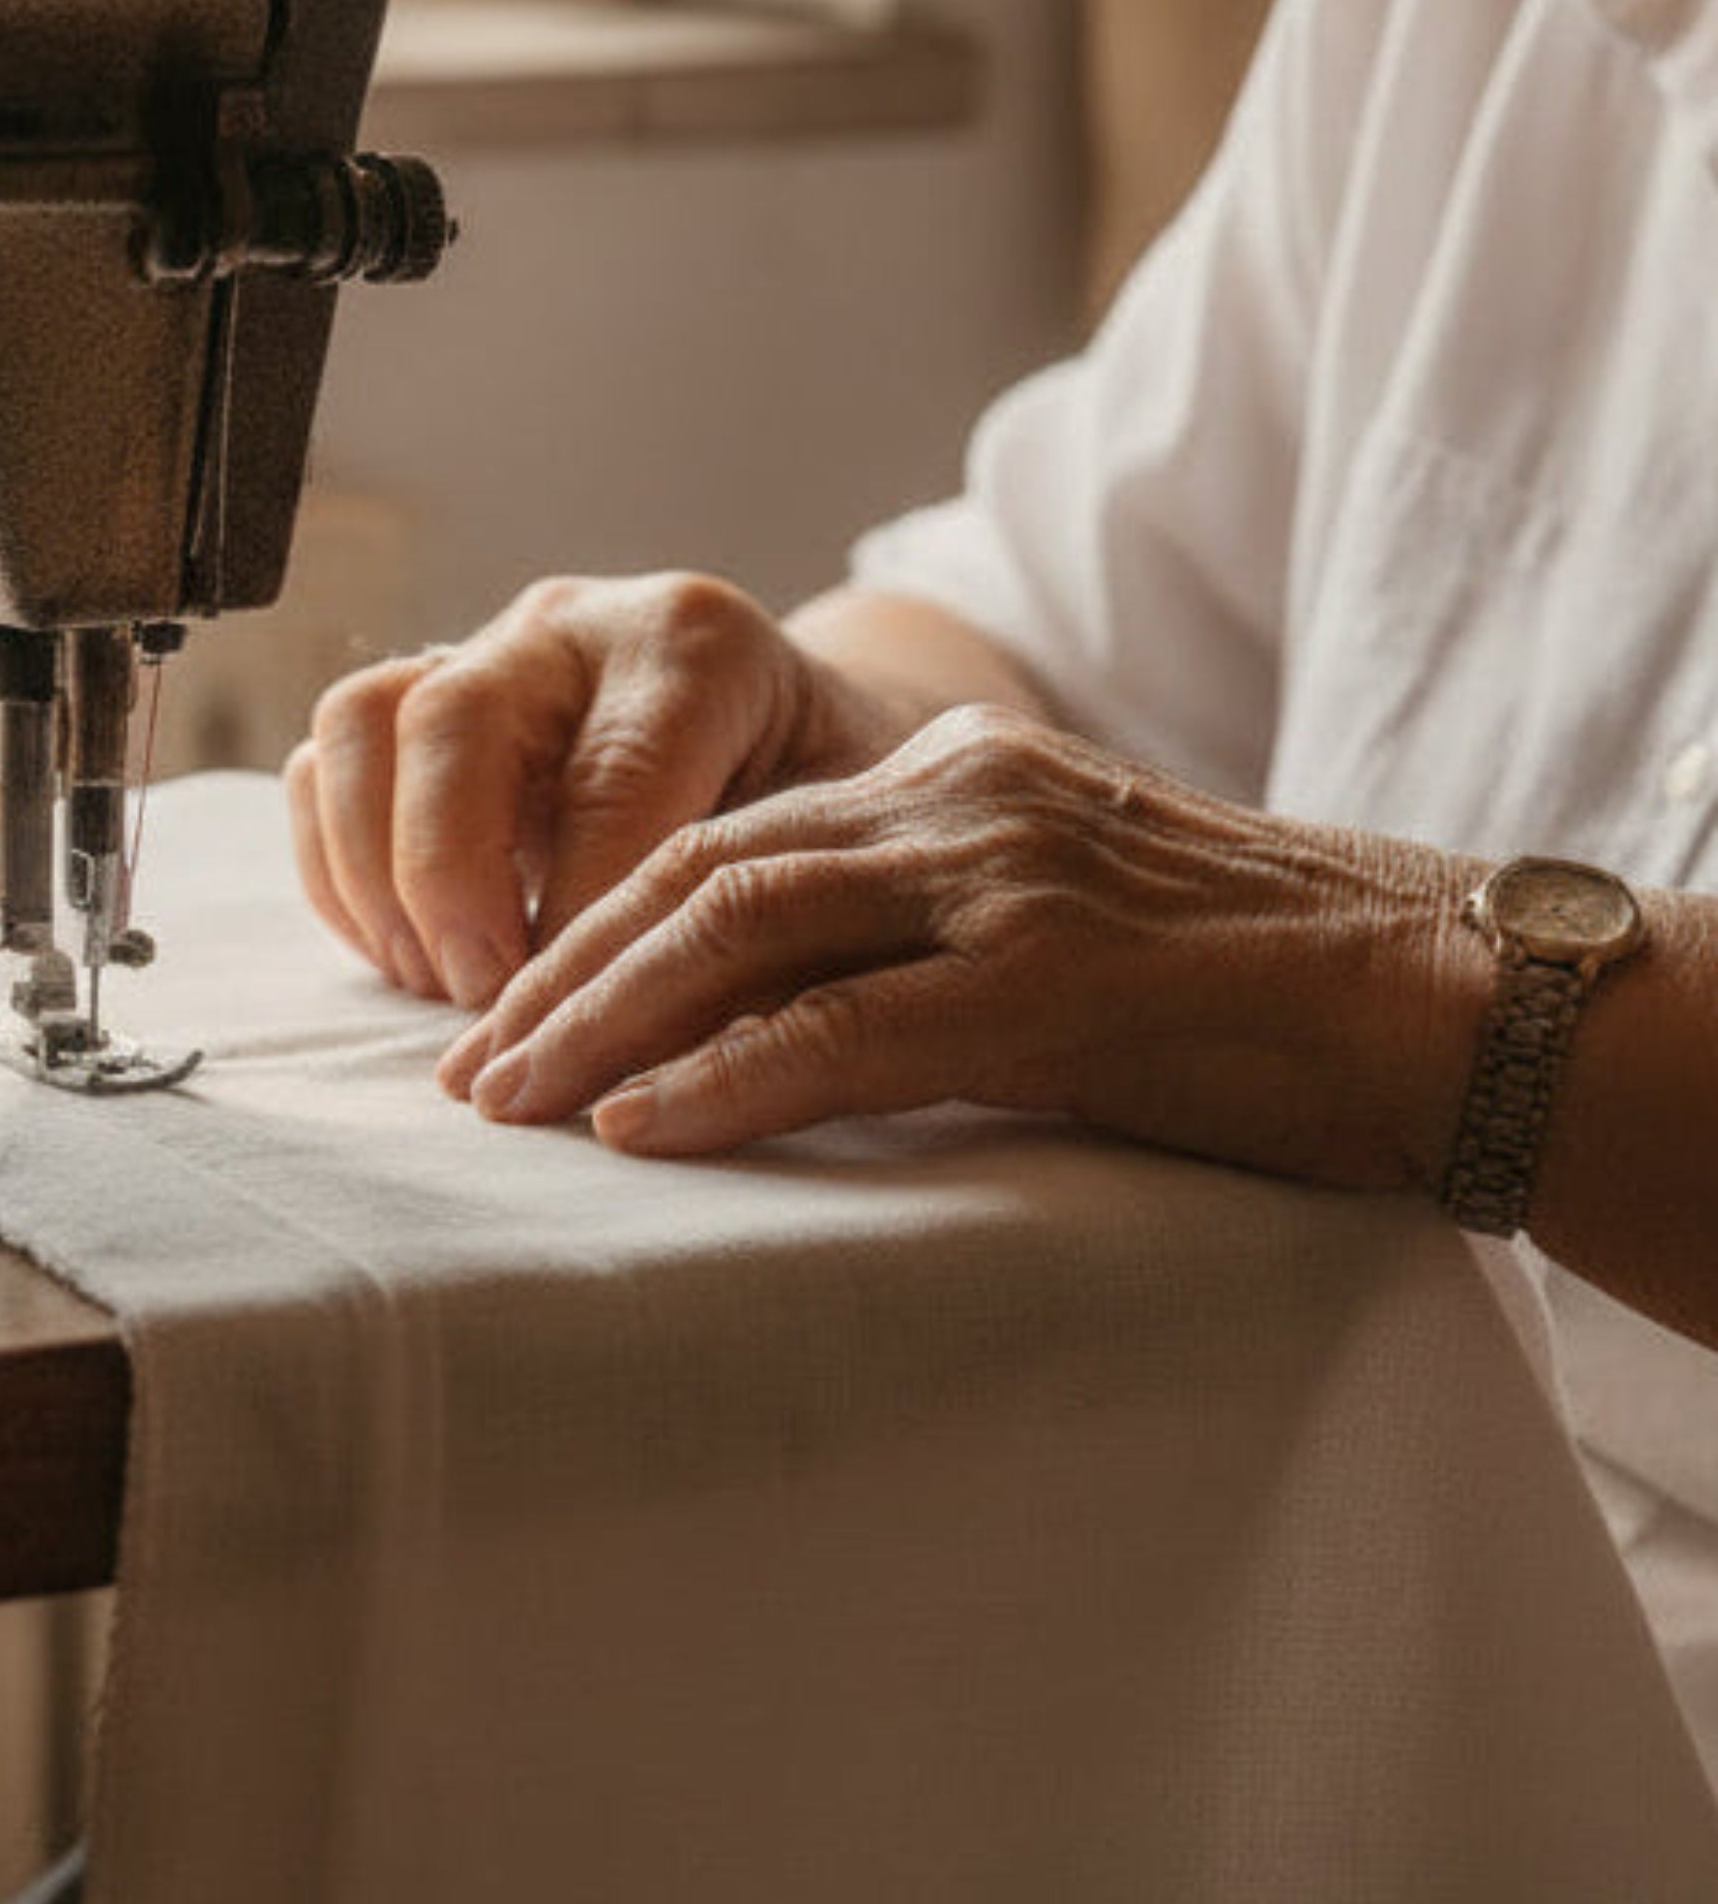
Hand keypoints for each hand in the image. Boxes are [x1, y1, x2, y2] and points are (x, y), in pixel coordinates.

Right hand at [284, 573, 922, 1009]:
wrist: (802, 734)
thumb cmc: (826, 800)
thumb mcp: (838, 840)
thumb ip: (766, 912)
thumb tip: (690, 1043)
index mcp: (692, 644)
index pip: (606, 776)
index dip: (574, 913)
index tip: (574, 1021)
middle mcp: (571, 628)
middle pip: (450, 717)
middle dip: (447, 878)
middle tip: (482, 999)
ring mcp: (482, 654)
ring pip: (361, 720)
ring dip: (375, 872)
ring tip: (433, 980)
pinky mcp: (418, 703)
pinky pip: (325, 766)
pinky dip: (341, 872)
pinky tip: (408, 956)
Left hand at [438, 704, 1479, 1187]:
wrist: (1434, 992)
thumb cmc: (1255, 988)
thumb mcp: (1067, 921)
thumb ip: (936, 935)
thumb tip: (787, 1024)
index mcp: (957, 777)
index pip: (732, 841)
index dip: (603, 927)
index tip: (514, 1017)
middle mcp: (962, 801)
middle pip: (704, 873)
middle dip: (567, 974)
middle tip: (469, 1073)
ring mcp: (1006, 880)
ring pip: (745, 930)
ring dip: (605, 1023)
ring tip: (511, 1106)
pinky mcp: (1051, 980)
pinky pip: (846, 1028)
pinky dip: (725, 1077)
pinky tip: (642, 1126)